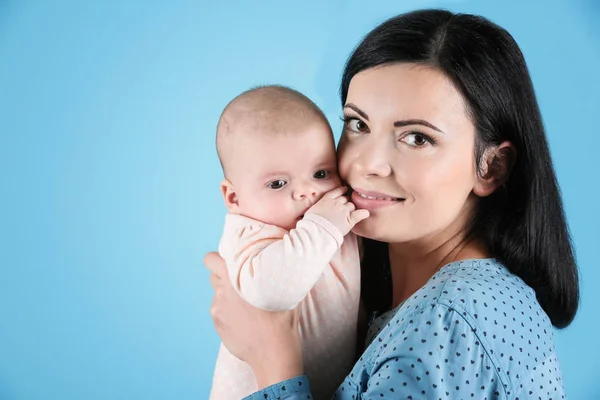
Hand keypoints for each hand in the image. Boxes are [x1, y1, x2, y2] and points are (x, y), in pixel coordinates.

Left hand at [205, 252, 303, 388]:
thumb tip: (284, 259)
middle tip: (241, 281)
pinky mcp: (218, 326)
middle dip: (224, 276)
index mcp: (233, 279)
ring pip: (218, 295)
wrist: (273, 354)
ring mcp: (217, 311)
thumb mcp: (283, 289)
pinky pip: (221, 312)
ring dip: (228, 295)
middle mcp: (220, 293)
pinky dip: (229, 312)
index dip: (218, 259)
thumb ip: (276, 272)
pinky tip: (246, 319)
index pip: (210, 260)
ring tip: (247, 304)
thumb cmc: (281, 320)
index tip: (230, 261)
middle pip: (213, 276)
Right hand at [306, 186, 369, 235]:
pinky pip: (360, 213)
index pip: (336, 192)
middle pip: (345, 198)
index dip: (341, 190)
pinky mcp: (349, 219)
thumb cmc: (310, 224)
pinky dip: (363, 213)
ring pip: (351, 205)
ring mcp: (344, 210)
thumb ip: (316, 208)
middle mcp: (336, 203)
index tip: (344, 190)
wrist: (316, 231)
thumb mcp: (310, 212)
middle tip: (345, 207)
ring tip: (350, 214)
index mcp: (326, 200)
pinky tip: (365, 213)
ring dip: (351, 209)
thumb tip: (311, 213)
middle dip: (346, 202)